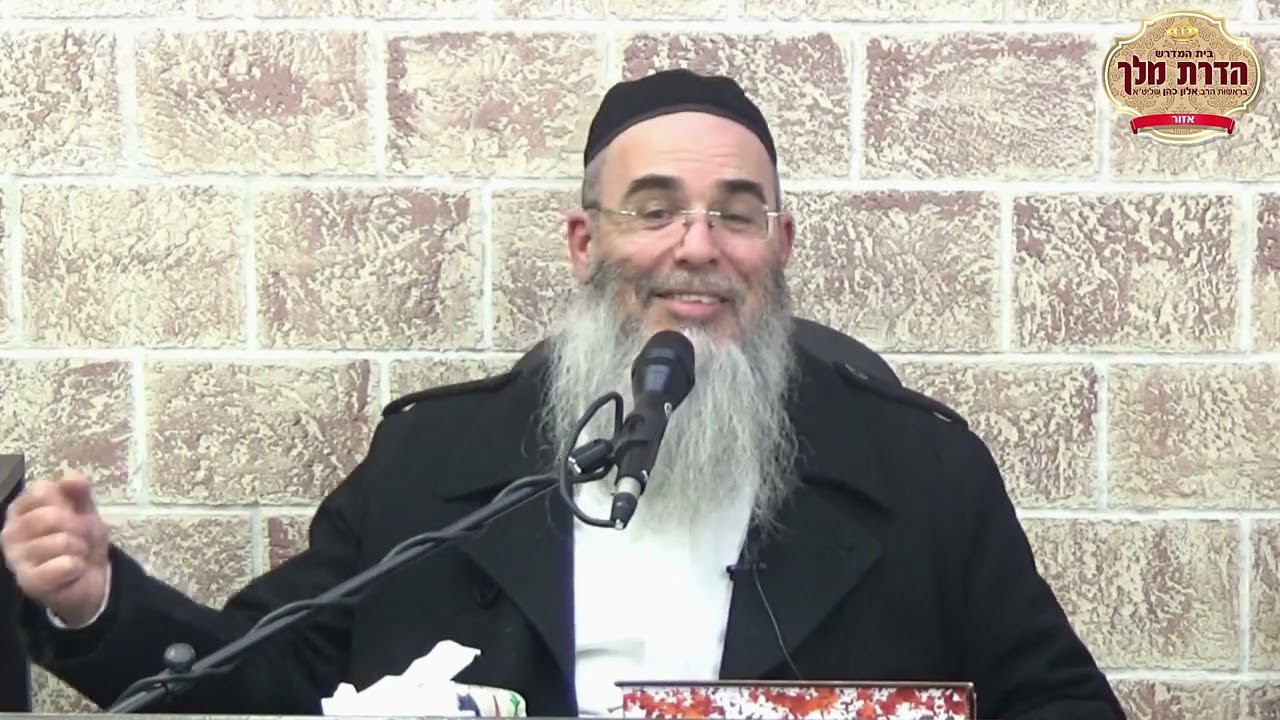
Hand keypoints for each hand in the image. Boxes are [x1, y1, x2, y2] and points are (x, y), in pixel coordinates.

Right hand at [1, 471, 110, 625]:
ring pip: (62, 541)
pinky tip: (72, 571)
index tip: (72, 514)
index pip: (43, 491)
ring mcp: (15, 559)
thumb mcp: (84, 509)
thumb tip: (69, 475)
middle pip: (51, 516)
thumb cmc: (80, 538)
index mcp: (20, 510)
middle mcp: (10, 533)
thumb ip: (78, 490)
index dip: (69, 502)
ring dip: (80, 548)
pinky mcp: (28, 582)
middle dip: (79, 527)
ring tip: (76, 555)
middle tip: (80, 538)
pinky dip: (78, 566)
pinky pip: (65, 565)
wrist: (92, 576)